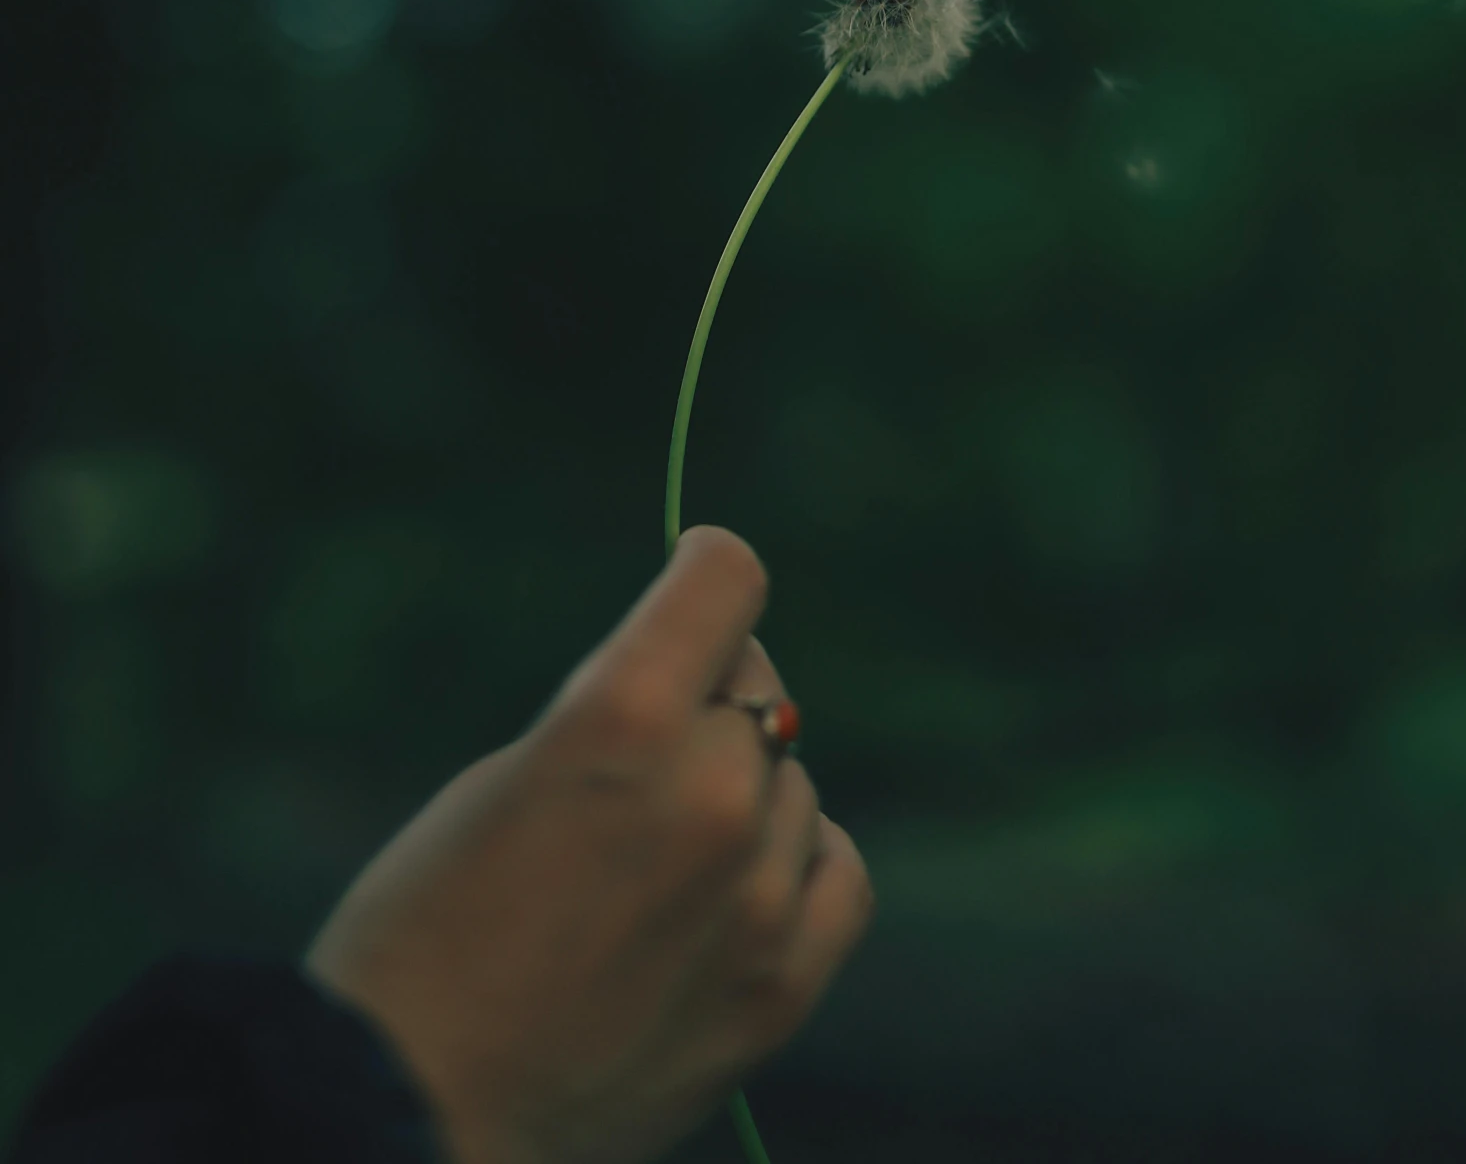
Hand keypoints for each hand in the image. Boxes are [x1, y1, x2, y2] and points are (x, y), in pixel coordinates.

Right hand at [301, 525, 875, 1163]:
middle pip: (754, 686)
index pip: (727, 580)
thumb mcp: (510, 775)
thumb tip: (707, 682)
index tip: (692, 579)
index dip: (704, 571)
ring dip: (741, 791)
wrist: (413, 1116)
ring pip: (790, 781)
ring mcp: (756, 897)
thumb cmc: (423, 937)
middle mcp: (710, 792)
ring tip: (655, 854)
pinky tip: (742, 878)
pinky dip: (796, 861)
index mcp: (624, 716)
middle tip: (642, 756)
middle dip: (705, 700)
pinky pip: (838, 872)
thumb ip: (624, 715)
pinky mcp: (780, 988)